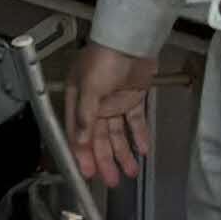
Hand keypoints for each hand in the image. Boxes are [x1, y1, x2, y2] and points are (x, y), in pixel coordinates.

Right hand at [64, 43, 160, 192]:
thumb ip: (86, 117)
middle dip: (105, 160)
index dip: (82, 155)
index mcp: (77, 101)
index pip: (78, 134)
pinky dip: (139, 135)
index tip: (88, 174)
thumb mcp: (90, 88)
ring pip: (117, 133)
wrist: (132, 39)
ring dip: (123, 152)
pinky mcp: (133, 97)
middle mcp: (94, 104)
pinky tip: (142, 150)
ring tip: (130, 172)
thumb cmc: (105, 58)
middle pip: (98, 138)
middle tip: (112, 181)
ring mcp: (114, 101)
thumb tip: (81, 142)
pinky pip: (135, 121)